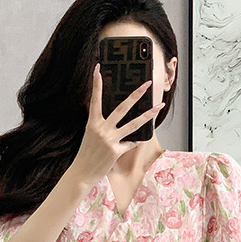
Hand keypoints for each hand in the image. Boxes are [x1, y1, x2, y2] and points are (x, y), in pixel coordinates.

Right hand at [69, 63, 164, 186]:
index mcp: (92, 123)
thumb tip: (116, 118)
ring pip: (133, 124)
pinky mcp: (116, 151)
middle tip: (147, 84)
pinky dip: (136, 142)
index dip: (96, 84)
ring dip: (148, 115)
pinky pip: (131, 143)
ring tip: (158, 107)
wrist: (82, 173)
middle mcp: (101, 129)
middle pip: (122, 108)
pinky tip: (140, 139)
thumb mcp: (90, 135)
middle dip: (136, 95)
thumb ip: (101, 125)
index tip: (98, 69)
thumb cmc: (87, 154)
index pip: (95, 100)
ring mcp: (109, 140)